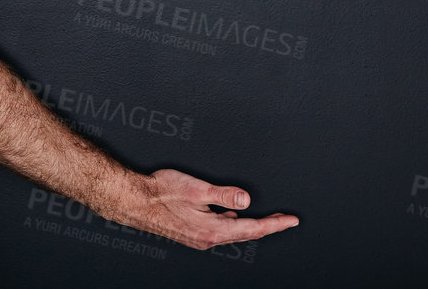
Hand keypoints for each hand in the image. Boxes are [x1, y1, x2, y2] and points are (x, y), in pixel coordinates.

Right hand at [128, 168, 299, 250]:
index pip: (253, 228)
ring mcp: (200, 238)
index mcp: (212, 229)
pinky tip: (235, 216)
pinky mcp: (194, 233)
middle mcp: (208, 238)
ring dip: (253, 227)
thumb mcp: (197, 189)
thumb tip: (247, 200)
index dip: (275, 224)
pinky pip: (221, 230)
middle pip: (247, 234)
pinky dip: (235, 225)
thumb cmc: (161, 192)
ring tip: (271, 220)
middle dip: (269, 226)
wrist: (135, 201)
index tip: (291, 221)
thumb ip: (224, 195)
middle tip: (287, 220)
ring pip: (234, 233)